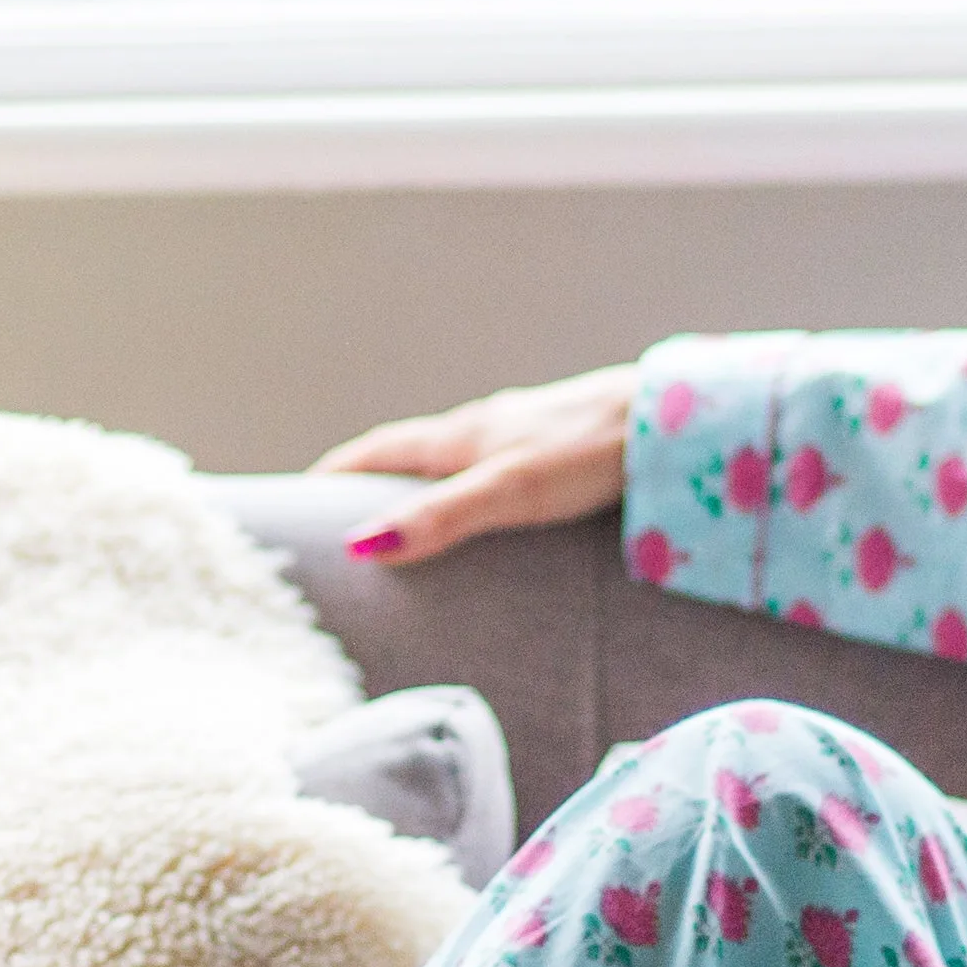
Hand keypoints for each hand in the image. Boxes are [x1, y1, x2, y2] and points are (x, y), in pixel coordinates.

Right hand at [312, 364, 636, 566]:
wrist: (667, 419)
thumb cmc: (589, 452)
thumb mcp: (506, 491)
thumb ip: (441, 518)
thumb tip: (362, 546)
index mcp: (460, 435)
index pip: (377, 451)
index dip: (336, 475)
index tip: (298, 500)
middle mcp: (484, 427)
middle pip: (410, 454)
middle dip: (372, 482)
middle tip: (341, 519)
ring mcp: (523, 433)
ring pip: (454, 459)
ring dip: (422, 485)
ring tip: (408, 523)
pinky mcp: (559, 445)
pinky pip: (494, 467)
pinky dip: (470, 488)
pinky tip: (491, 507)